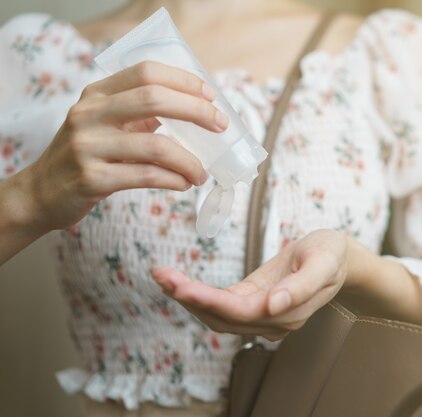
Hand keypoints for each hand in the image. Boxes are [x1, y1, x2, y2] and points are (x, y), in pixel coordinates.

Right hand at [20, 61, 229, 232]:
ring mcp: (88, 146)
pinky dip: (173, 179)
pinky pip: (145, 176)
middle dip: (197, 111)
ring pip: (155, 145)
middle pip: (153, 99)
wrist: (42, 192)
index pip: (146, 72)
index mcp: (97, 94)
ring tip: (201, 172)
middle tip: (220, 126)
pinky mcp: (92, 179)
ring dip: (189, 160)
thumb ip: (142, 114)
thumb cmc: (87, 155)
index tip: (211, 96)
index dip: (184, 81)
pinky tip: (184, 184)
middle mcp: (89, 114)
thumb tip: (197, 111)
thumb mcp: (107, 124)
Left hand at [151, 229, 349, 340]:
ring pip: (217, 315)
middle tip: (160, 275)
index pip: (241, 312)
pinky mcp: (254, 302)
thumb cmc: (331, 254)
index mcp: (288, 312)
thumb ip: (301, 286)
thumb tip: (274, 306)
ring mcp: (262, 314)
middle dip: (189, 298)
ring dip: (188, 298)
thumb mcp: (323, 261)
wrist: (337, 257)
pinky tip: (179, 283)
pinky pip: (222, 305)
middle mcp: (272, 321)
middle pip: (222, 317)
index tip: (182, 287)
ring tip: (162, 276)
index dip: (209, 301)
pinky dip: (198, 295)